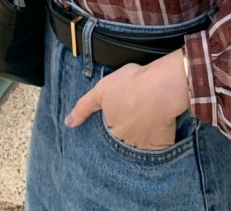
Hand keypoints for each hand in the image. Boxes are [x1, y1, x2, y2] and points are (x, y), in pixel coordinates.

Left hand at [65, 50, 189, 150]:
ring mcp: (145, 146)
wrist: (160, 87)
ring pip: (141, 144)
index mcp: (112, 130)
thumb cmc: (130, 84)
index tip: (121, 113)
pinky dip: (159, 140)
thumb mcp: (101, 90)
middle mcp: (126, 143)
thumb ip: (84, 107)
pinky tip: (161, 127)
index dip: (115, 122)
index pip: (109, 133)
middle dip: (127, 132)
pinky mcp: (163, 145)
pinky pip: (159, 147)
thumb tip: (68, 123)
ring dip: (142, 136)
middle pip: (124, 140)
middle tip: (134, 115)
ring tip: (147, 119)